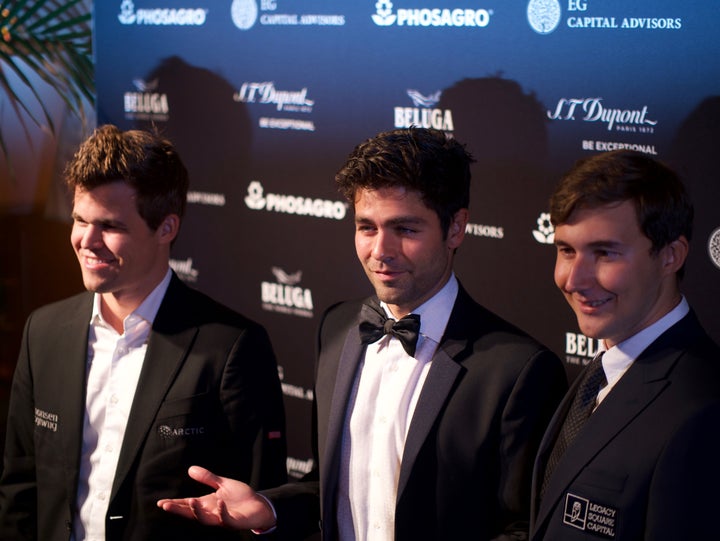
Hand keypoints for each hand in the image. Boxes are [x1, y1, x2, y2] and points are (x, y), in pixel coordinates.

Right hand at [157, 465, 275, 531]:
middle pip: (191, 513)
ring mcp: (221, 518)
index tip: (161, 502)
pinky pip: (225, 519)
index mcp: (207, 503)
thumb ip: (208, 478)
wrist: (259, 505)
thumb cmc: (241, 497)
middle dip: (178, 510)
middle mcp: (211, 512)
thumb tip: (190, 469)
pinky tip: (219, 502)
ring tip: (192, 500)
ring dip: (198, 511)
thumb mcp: (223, 484)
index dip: (175, 504)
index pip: (187, 504)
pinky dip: (221, 512)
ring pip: (205, 519)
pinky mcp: (233, 522)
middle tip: (166, 505)